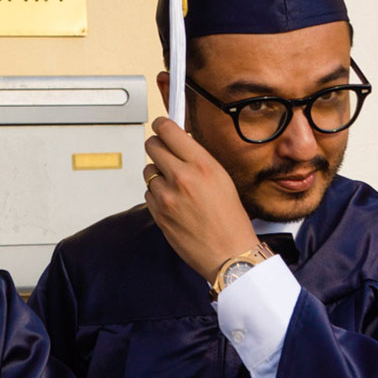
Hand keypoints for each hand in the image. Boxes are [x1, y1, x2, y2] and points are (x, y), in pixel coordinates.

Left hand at [143, 117, 258, 280]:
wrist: (228, 253)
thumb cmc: (230, 219)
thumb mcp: (221, 178)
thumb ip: (198, 159)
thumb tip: (179, 143)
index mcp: (202, 165)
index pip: (169, 130)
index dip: (162, 125)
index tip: (161, 125)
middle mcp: (182, 177)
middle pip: (152, 145)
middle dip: (157, 146)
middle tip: (164, 151)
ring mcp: (166, 196)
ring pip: (148, 170)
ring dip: (157, 173)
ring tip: (176, 185)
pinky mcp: (157, 212)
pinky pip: (148, 192)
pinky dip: (157, 194)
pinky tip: (174, 203)